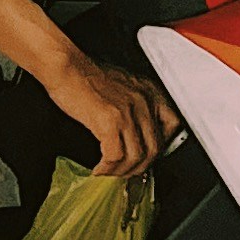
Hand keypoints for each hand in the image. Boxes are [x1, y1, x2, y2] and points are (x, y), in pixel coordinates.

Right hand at [40, 54, 177, 178]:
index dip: (162, 146)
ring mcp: (128, 111)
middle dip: (140, 166)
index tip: (148, 156)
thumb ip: (136, 106)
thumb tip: (138, 133)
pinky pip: (115, 156)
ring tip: (110, 172)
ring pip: (137, 156)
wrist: (67, 68)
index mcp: (149, 92)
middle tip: (126, 171)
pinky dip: (107, 168)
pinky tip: (99, 168)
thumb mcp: (123, 86)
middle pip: (155, 147)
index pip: (172, 125)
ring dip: (122, 171)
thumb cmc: (88, 76)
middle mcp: (143, 101)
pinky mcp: (109, 120)